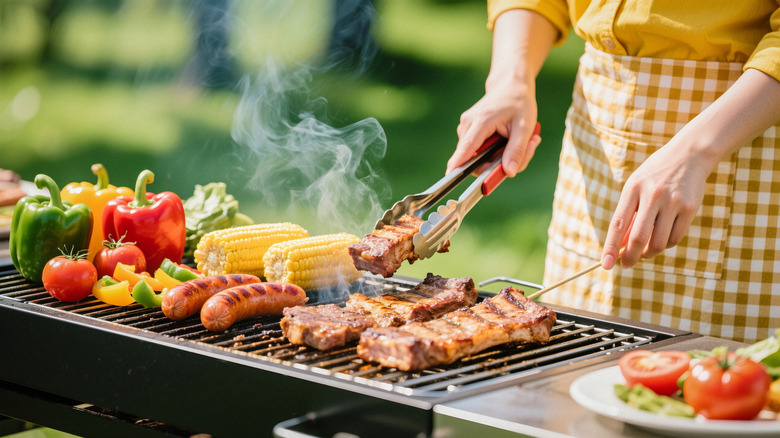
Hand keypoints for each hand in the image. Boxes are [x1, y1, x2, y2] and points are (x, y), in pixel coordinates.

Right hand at [448, 83, 540, 176]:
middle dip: (497, 163)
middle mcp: (468, 124)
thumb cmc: (519, 102)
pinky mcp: (469, 131)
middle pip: (474, 158)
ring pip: (478, 156)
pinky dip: (495, 151)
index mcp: (481, 121)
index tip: (450, 176)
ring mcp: (466, 127)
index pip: (466, 147)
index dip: (458, 164)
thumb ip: (517, 150)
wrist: (510, 85)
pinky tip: (508, 139)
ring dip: (499, 156)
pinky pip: (479, 150)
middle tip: (524, 152)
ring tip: (520, 141)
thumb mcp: (525, 126)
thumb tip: (510, 172)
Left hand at [601, 68, 779, 269]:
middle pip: (639, 238)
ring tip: (645, 249)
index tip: (606, 265)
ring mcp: (674, 202)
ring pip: (658, 242)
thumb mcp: (636, 187)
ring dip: (649, 252)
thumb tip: (622, 246)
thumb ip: (629, 214)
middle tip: (626, 264)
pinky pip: (675, 238)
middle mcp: (653, 195)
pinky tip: (662, 238)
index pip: (618, 224)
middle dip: (630, 257)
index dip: (611, 247)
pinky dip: (665, 244)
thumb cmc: (655, 175)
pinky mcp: (690, 208)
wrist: (689, 155)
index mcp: (633, 188)